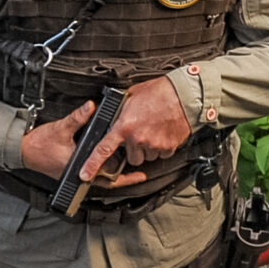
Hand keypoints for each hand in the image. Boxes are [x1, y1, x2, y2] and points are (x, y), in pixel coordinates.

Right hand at [19, 101, 109, 180]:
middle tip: (117, 148)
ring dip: (104, 164)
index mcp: (77, 164)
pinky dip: (93, 165)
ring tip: (107, 152)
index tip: (118, 145)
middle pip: (105, 173)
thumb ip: (78, 117)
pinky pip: (87, 173)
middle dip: (113, 161)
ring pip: (97, 175)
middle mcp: (77, 174)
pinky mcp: (70, 174)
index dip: (115, 155)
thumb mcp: (61, 127)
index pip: (105, 166)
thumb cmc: (38, 144)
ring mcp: (74, 176)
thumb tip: (91, 107)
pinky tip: (93, 154)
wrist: (23, 151)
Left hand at [79, 76, 193, 183]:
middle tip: (140, 133)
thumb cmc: (159, 92)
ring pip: (146, 157)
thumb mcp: (131, 96)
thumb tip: (113, 117)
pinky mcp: (168, 147)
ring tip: (154, 130)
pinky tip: (163, 133)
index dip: (92, 164)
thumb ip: (120, 111)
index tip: (84, 175)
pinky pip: (161, 154)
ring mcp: (153, 145)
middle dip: (134, 149)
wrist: (184, 94)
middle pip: (131, 157)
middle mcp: (138, 138)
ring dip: (148, 148)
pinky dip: (162, 147)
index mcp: (124, 126)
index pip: (103, 149)